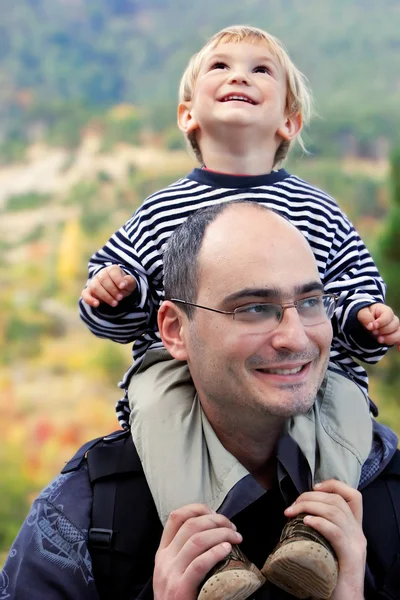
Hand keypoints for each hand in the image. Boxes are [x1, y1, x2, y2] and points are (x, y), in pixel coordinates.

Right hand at [80, 265, 136, 306]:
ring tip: (115, 303)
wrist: (117, 290)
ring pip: (95, 287)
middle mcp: (101, 274)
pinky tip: (97, 304)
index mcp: (112, 270)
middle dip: (112, 290)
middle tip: (120, 298)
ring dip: (105, 296)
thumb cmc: (123, 285)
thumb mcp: (130, 283)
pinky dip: (89, 299)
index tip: (123, 286)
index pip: (112, 271)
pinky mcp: (88, 291)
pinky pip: (85, 294)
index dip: (117, 279)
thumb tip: (125, 283)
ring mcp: (93, 282)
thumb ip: (129, 281)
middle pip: (103, 279)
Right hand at [153, 503, 241, 599]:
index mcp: (163, 553)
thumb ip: (186, 554)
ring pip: (196, 540)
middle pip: (190, 525)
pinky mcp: (179, 590)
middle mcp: (164, 560)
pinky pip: (199, 564)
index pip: (175, 518)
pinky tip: (227, 550)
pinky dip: (216, 552)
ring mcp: (170, 574)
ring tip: (236, 538)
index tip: (214, 512)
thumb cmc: (178, 599)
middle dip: (216, 520)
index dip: (196, 508)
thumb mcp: (174, 572)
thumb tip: (213, 533)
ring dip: (221, 533)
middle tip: (232, 527)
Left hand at [284, 480, 365, 599]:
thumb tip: (299, 512)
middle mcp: (358, 533)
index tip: (314, 487)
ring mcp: (356, 544)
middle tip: (292, 506)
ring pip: (335, 512)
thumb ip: (322, 528)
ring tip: (292, 513)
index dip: (333, 485)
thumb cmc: (331, 572)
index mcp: (354, 528)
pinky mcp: (350, 557)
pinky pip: (336, 532)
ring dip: (309, 507)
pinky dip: (319, 523)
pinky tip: (305, 522)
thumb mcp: (329, 544)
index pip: (353, 495)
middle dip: (310, 497)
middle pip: (336, 501)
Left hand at [358, 303, 399, 348]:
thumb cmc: (365, 314)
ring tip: (379, 340)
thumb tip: (371, 326)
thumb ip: (366, 317)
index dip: (381, 322)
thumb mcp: (362, 313)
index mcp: (385, 311)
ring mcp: (394, 328)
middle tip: (374, 333)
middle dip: (384, 330)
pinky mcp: (393, 336)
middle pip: (394, 325)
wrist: (367, 320)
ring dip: (390, 338)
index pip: (388, 315)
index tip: (372, 326)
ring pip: (398, 334)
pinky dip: (399, 344)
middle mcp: (392, 319)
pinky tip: (399, 349)